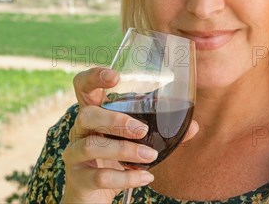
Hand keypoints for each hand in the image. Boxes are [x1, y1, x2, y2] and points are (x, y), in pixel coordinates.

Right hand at [61, 67, 198, 202]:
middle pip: (86, 115)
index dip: (94, 77)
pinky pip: (100, 176)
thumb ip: (160, 133)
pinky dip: (126, 177)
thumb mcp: (135, 142)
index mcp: (93, 113)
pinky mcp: (79, 178)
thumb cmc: (114, 159)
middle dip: (115, 120)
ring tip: (149, 156)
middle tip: (142, 129)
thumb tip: (194, 126)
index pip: (83, 86)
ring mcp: (75, 154)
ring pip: (91, 146)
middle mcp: (79, 130)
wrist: (93, 195)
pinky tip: (146, 177)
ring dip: (124, 150)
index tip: (116, 77)